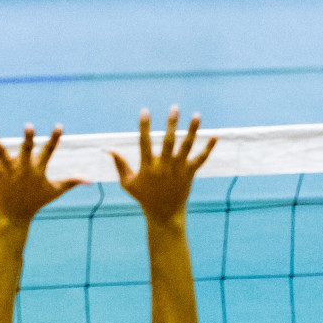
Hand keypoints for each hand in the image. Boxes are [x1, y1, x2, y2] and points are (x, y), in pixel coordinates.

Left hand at [0, 125, 85, 226]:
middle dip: (27, 138)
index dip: (54, 138)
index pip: (49, 151)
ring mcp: (8, 172)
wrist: (14, 217)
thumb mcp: (55, 191)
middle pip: (26, 150)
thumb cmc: (36, 202)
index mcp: (38, 170)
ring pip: (1, 153)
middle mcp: (23, 169)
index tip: (59, 126)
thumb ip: (72, 182)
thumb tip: (90, 180)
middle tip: (28, 126)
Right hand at [110, 107, 216, 225]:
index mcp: (148, 166)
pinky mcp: (190, 173)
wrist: (164, 214)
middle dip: (171, 124)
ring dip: (192, 130)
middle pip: (168, 141)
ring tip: (197, 115)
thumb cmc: (144, 197)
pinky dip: (208, 148)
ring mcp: (178, 169)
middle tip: (174, 107)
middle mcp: (164, 166)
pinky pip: (201, 159)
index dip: (144, 126)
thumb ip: (119, 164)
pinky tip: (215, 136)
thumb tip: (107, 149)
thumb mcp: (127, 182)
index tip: (145, 110)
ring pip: (187, 146)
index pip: (144, 142)